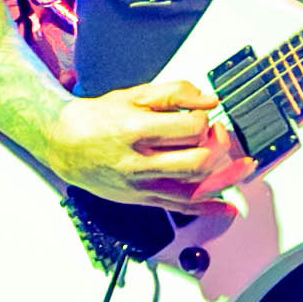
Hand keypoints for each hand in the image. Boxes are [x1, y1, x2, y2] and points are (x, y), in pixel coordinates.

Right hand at [37, 76, 249, 209]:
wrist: (64, 144)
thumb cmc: (97, 119)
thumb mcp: (133, 95)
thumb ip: (175, 93)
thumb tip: (210, 100)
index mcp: (135, 131)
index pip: (191, 129)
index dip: (204, 118)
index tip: (201, 113)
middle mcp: (138, 163)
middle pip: (197, 162)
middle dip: (217, 146)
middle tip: (216, 134)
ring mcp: (141, 186)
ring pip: (194, 188)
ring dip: (224, 176)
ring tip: (239, 164)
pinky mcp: (143, 199)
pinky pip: (181, 208)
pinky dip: (209, 208)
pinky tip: (227, 205)